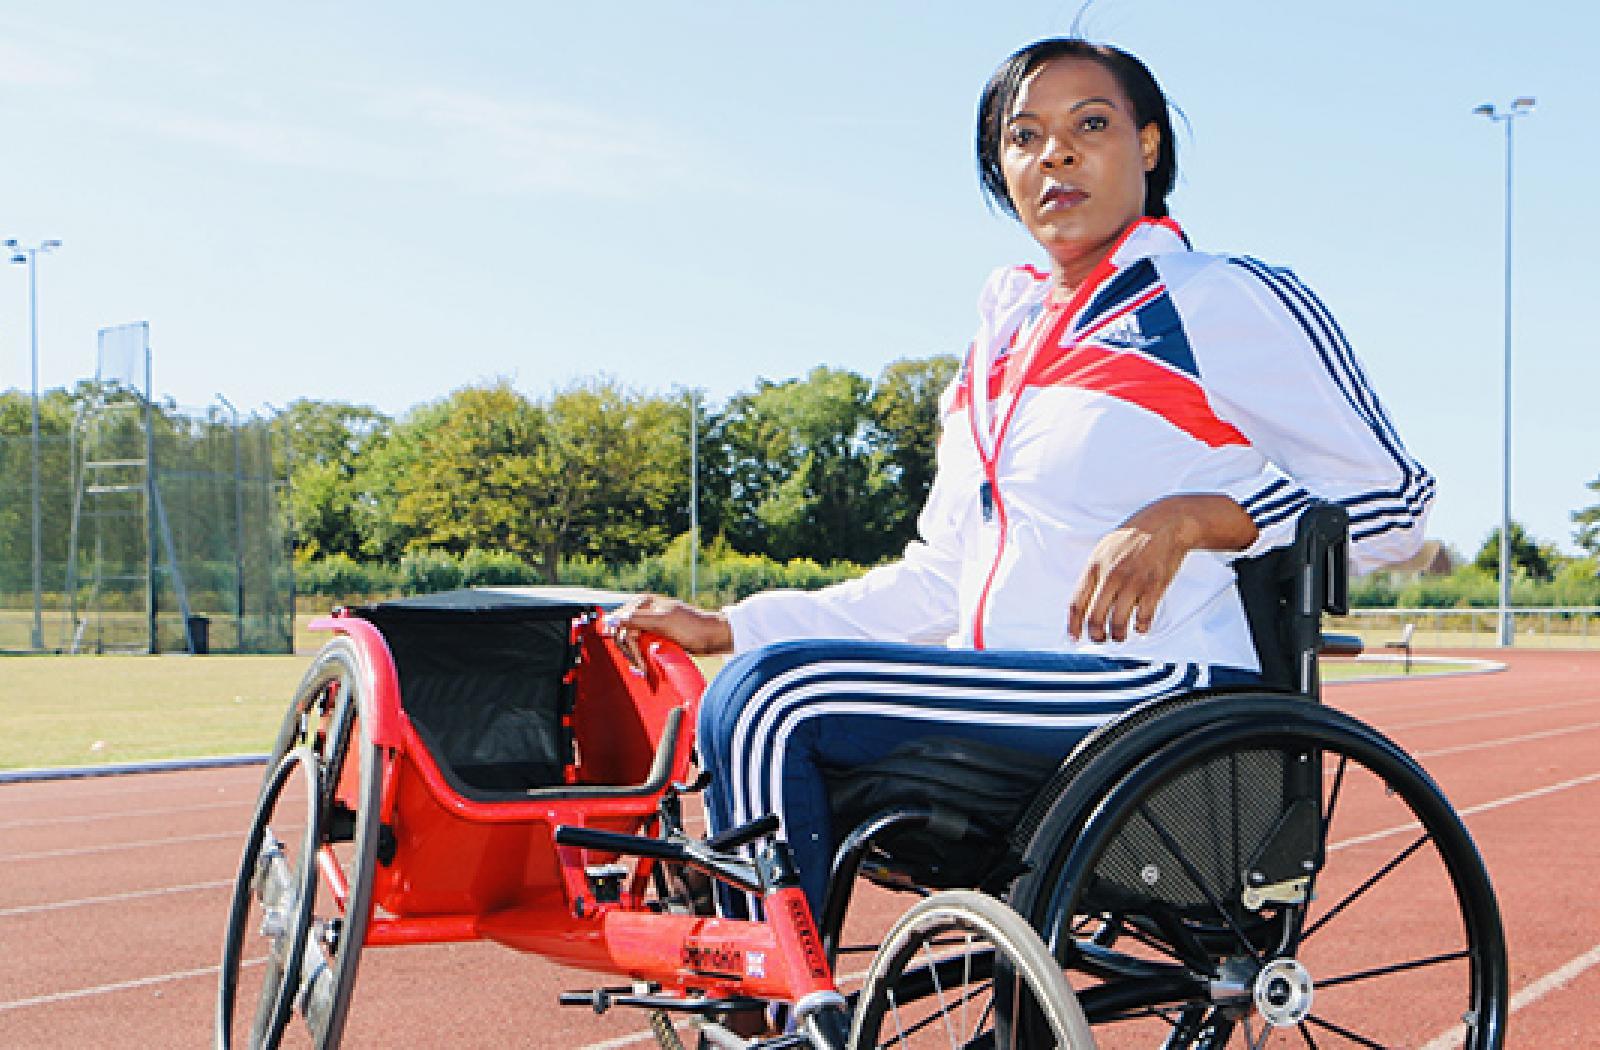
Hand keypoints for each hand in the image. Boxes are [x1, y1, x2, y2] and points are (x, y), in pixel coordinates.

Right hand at [608, 593, 732, 671]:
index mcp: (643, 603)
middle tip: (641, 666)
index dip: (624, 640)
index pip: (620, 622)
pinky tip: (644, 667)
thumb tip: (612, 620)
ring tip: (644, 669)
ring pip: (629, 643)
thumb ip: (637, 619)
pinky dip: (640, 658)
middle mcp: (643, 612)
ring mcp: (648, 625)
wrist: (713, 637)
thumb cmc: (693, 626)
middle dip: (630, 651)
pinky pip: (638, 648)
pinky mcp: (654, 637)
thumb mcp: (664, 621)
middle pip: (622, 634)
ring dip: (634, 657)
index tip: (635, 655)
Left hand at [1068, 495, 1255, 643]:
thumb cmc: (1132, 537)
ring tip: (1119, 635)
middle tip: (1100, 639)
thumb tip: (1083, 603)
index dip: (1073, 625)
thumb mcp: (1103, 549)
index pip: (1076, 604)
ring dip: (1118, 635)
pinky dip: (1140, 628)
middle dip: (1096, 636)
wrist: (1165, 524)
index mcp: (1094, 566)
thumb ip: (1093, 574)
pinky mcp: (1154, 587)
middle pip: (1095, 619)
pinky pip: (1143, 618)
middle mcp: (1111, 576)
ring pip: (1118, 623)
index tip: (1073, 637)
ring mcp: (1133, 583)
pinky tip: (1140, 626)